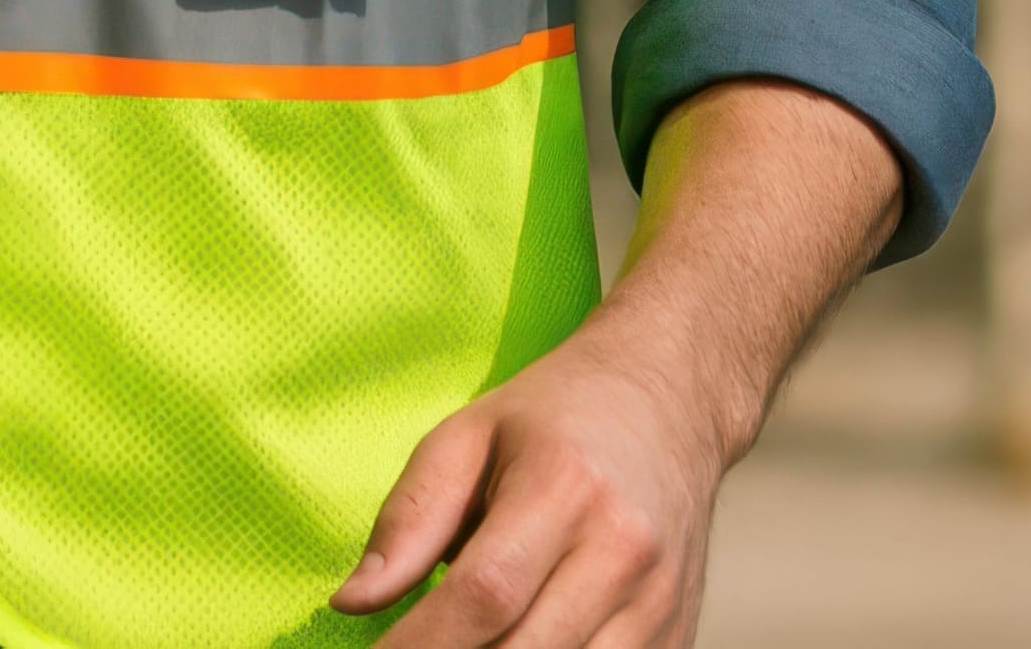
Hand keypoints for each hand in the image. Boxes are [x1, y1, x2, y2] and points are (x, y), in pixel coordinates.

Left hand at [330, 314, 738, 647]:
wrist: (668, 404)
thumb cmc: (551, 418)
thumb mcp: (465, 438)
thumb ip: (408, 520)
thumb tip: (350, 602)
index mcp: (564, 489)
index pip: (484, 593)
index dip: (420, 642)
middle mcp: (625, 553)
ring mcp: (662, 603)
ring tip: (458, 644)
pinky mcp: (679, 635)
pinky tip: (511, 644)